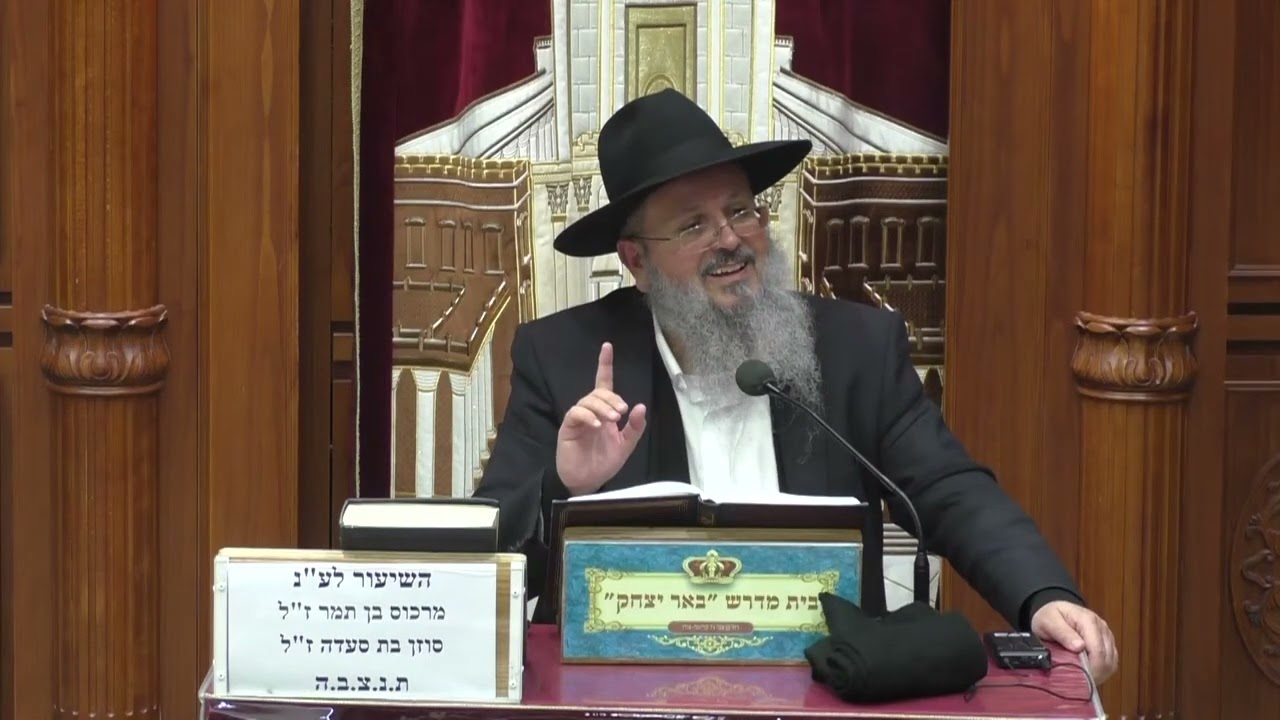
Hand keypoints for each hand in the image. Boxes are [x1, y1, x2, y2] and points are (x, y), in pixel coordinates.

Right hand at [556, 342, 646, 493]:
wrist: (588, 481)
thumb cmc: (604, 462)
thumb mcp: (626, 445)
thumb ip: (634, 427)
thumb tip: (640, 406)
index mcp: (604, 411)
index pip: (604, 383)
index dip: (605, 365)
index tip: (607, 346)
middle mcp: (591, 411)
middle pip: (599, 392)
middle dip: (612, 398)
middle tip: (621, 413)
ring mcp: (579, 418)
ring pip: (588, 400)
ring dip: (602, 407)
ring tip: (612, 420)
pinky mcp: (568, 427)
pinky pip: (576, 413)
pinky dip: (588, 416)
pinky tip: (597, 425)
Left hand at [1030, 601, 1117, 682]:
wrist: (1055, 612)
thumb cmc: (1050, 616)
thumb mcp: (1048, 622)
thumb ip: (1063, 633)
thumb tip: (1079, 647)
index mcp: (1088, 620)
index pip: (1098, 649)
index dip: (1092, 667)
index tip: (1082, 678)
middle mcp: (1101, 627)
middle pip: (1107, 658)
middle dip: (1095, 672)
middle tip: (1080, 681)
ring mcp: (1106, 635)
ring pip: (1111, 661)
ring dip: (1100, 673)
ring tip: (1084, 678)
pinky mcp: (1107, 643)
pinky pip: (1111, 661)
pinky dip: (1103, 670)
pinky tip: (1090, 673)